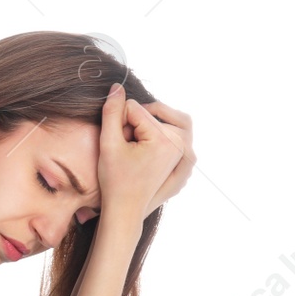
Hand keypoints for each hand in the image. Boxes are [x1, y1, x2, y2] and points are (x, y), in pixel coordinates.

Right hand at [96, 84, 188, 219]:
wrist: (126, 208)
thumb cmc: (115, 179)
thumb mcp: (108, 143)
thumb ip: (112, 112)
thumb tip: (116, 87)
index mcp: (164, 140)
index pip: (135, 109)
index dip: (119, 122)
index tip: (117, 144)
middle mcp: (181, 143)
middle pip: (156, 111)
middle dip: (137, 120)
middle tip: (126, 141)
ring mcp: (187, 150)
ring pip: (172, 118)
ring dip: (152, 122)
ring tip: (136, 138)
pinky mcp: (187, 156)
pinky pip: (179, 131)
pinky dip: (164, 131)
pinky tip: (148, 143)